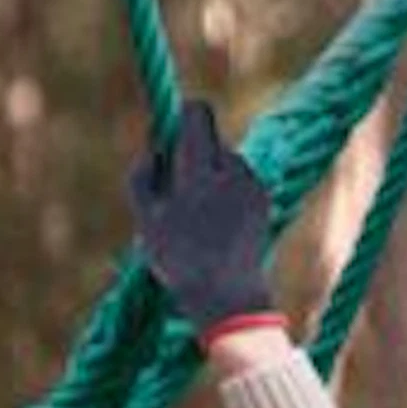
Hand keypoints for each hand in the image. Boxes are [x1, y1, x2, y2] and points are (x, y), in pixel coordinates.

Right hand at [126, 100, 277, 342]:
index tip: (173, 134)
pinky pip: (241, 179)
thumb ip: (142, 177)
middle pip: (211, 135)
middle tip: (178, 183)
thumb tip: (152, 148)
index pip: (197, 112)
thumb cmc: (178, 260)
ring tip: (198, 212)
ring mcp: (251, 183)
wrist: (226, 294)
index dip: (183, 116)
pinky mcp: (263, 198)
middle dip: (193, 149)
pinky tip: (219, 222)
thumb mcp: (146, 220)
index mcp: (198, 168)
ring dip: (211, 171)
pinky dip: (228, 190)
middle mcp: (230, 168)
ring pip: (226, 158)